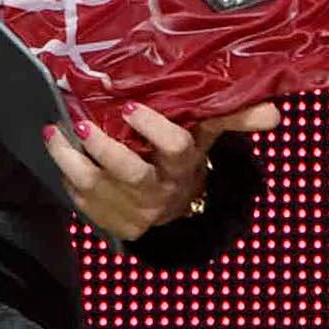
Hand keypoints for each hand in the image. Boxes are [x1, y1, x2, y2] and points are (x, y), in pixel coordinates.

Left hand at [42, 99, 283, 239]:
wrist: (174, 208)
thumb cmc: (184, 156)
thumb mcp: (207, 136)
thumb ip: (234, 117)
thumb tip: (273, 112)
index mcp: (183, 164)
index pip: (175, 148)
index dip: (154, 131)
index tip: (131, 107)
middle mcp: (158, 190)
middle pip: (131, 172)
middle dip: (105, 148)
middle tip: (82, 122)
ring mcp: (132, 208)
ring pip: (97, 187)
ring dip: (71, 159)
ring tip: (55, 133)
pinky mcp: (110, 221)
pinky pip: (82, 202)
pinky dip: (66, 177)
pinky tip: (58, 152)